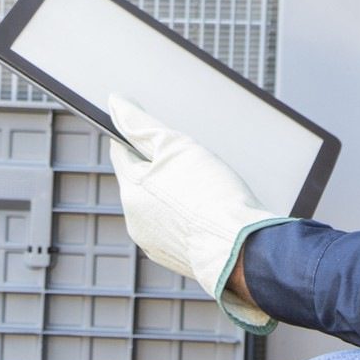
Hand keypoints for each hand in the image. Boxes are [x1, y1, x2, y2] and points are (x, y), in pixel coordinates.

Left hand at [107, 95, 291, 331]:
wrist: (243, 248)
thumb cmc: (213, 195)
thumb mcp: (176, 146)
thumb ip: (142, 124)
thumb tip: (116, 103)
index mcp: (131, 191)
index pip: (121, 151)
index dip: (136, 135)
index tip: (151, 128)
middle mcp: (135, 220)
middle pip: (141, 178)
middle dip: (161, 166)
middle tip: (190, 159)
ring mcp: (153, 243)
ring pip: (158, 203)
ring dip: (174, 190)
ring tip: (205, 186)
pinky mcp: (174, 257)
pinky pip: (174, 226)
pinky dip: (186, 215)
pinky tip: (209, 209)